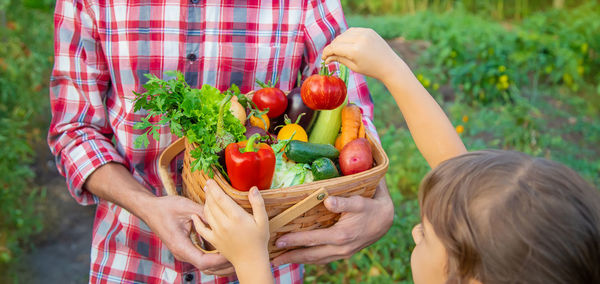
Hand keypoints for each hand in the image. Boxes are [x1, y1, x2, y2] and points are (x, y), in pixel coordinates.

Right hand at [139, 194, 233, 274]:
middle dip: (223, 265)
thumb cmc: (166, 208)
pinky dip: (215, 257)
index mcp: (181, 246)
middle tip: (240, 259)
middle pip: (207, 267)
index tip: (232, 254)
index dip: (219, 260)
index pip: (204, 261)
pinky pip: (203, 257)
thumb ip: (204, 214)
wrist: (150, 209)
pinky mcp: (187, 248)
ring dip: (220, 263)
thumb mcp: (186, 208)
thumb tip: (222, 217)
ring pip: (206, 264)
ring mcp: (184, 252)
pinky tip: (226, 251)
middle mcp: (182, 253)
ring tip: (237, 258)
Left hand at [192, 180, 269, 268]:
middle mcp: (224, 223)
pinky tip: (194, 215)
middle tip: (207, 184)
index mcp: (236, 217)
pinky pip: (201, 229)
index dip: (214, 188)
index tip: (210, 180)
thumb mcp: (263, 221)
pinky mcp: (213, 240)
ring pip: (207, 213)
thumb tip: (253, 188)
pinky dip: (197, 221)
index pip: (221, 198)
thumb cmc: (259, 240)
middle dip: (209, 193)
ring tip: (206, 196)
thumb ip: (258, 203)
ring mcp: (217, 232)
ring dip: (205, 203)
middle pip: (212, 204)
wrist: (250, 261)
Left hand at [271, 180, 393, 264]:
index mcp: (341, 236)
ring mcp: (343, 253)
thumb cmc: (372, 206)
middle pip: (311, 256)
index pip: (312, 240)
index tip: (278, 241)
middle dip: (290, 257)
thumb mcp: (359, 201)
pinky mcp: (344, 253)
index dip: (294, 241)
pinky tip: (300, 257)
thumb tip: (327, 200)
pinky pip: (323, 259)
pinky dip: (310, 259)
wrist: (387, 220)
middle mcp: (340, 248)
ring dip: (298, 260)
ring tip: (281, 261)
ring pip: (316, 260)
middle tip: (272, 259)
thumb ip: (343, 201)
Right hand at [322, 27, 405, 83]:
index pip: (334, 47)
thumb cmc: (371, 69)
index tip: (323, 58)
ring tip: (339, 51)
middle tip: (330, 56)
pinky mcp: (368, 30)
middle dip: (332, 47)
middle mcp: (359, 38)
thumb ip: (339, 59)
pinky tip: (348, 44)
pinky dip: (348, 36)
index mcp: (355, 50)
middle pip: (338, 40)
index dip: (326, 52)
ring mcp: (365, 32)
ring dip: (339, 41)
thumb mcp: (353, 66)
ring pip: (344, 34)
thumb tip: (326, 59)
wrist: (389, 65)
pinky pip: (353, 31)